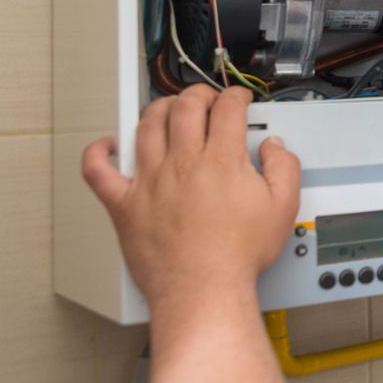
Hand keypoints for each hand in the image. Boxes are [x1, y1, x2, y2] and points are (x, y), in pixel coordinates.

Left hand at [81, 85, 300, 308]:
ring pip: (146, 126)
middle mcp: (182, 164)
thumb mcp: (283, 209)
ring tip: (169, 109)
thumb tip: (275, 148)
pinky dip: (98, 152)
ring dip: (159, 108)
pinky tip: (108, 146)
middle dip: (199, 93)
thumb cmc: (238, 255)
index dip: (236, 96)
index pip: (227, 109)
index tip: (239, 100)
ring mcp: (149, 181)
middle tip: (206, 98)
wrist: (204, 289)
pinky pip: (98, 170)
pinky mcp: (124, 204)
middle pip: (185, 107)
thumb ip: (285, 169)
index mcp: (221, 161)